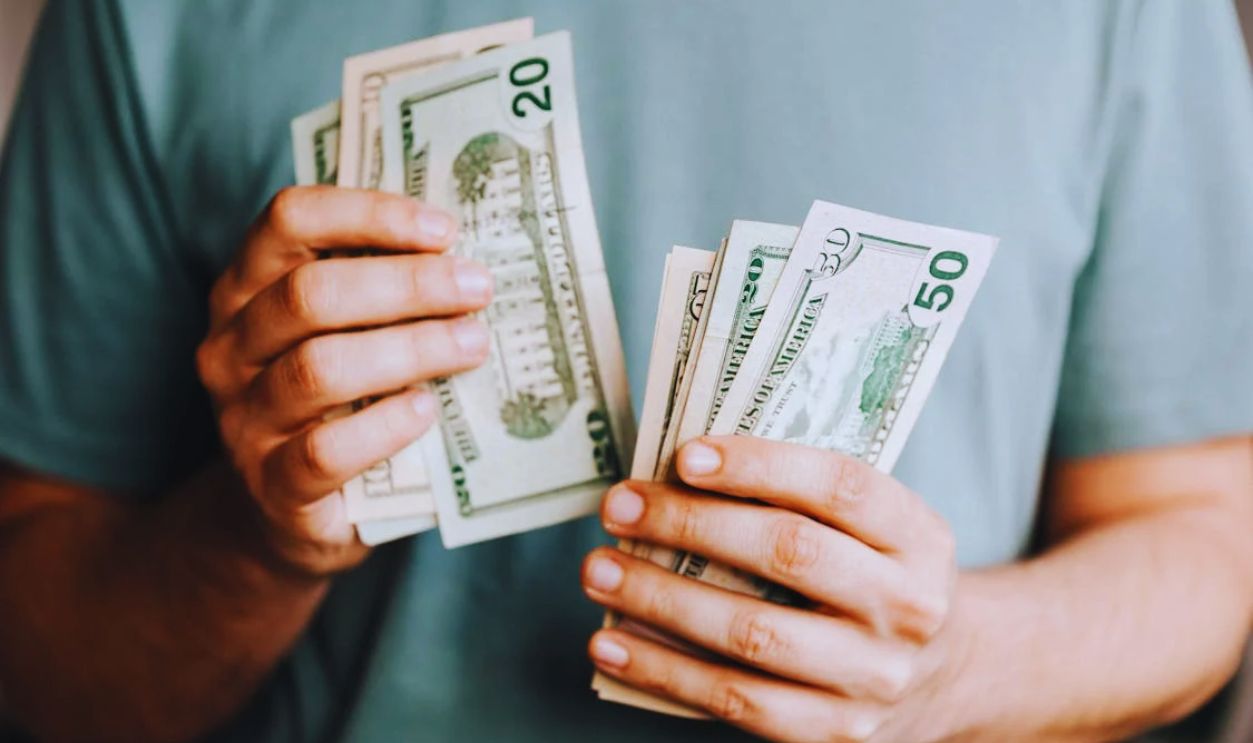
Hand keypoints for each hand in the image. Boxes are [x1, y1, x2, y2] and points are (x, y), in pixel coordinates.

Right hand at [196, 186, 492, 575]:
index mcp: (247, 288)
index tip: (444, 230)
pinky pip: (324, 451)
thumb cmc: (340, 402)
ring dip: (408, 350)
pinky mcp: (272, 486)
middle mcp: (231, 346)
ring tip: (472, 345)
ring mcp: (243, 418)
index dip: (369, 215)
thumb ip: (384, 292)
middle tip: (477, 290)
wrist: (295, 513)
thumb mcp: (348, 335)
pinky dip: (383, 426)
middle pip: (309, 294)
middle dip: (407, 285)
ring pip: (318, 369)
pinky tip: (426, 411)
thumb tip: (470, 258)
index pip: (289, 221)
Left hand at [583, 436, 968, 741]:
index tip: (684, 456)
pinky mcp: (835, 733)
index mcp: (919, 536)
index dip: (759, 465)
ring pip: (752, 633)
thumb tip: (676, 474)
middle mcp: (907, 606)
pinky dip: (663, 671)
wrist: (948, 676)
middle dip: (690, 525)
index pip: (840, 486)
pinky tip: (612, 645)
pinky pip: (735, 701)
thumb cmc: (876, 577)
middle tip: (619, 507)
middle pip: (789, 554)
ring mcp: (873, 677)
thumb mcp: (875, 530)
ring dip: (660, 600)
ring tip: (598, 571)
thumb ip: (803, 500)